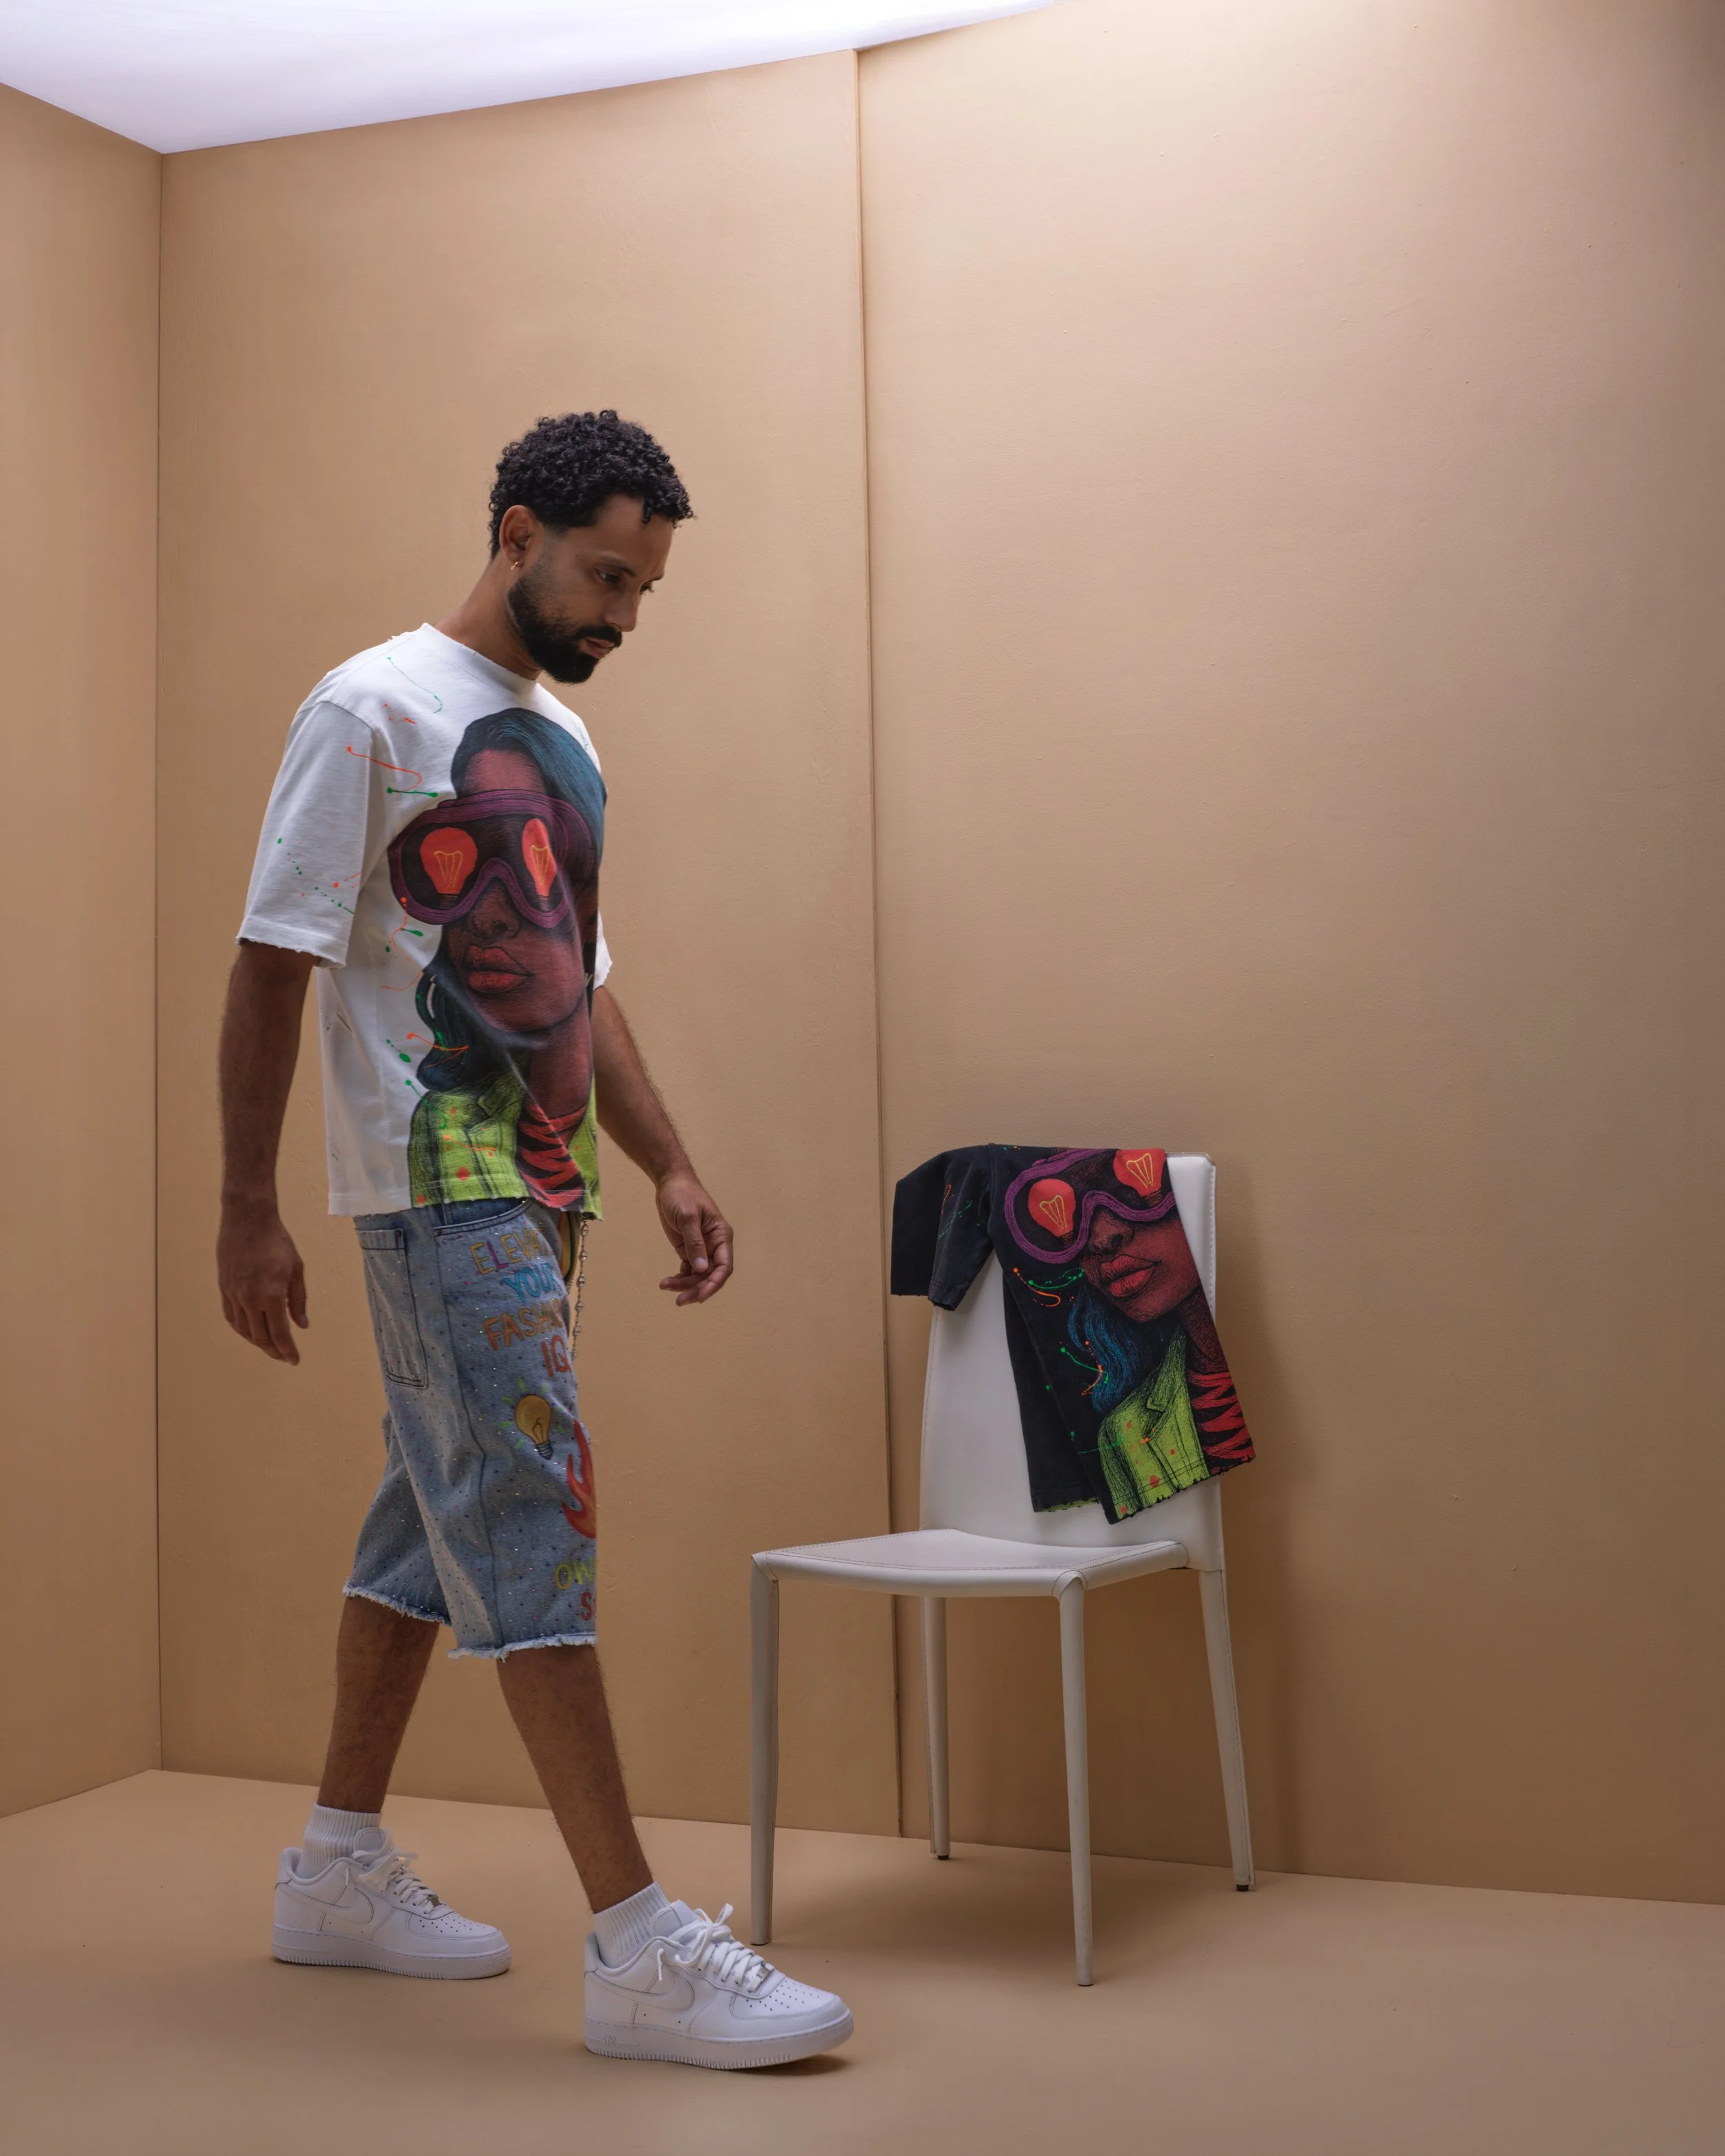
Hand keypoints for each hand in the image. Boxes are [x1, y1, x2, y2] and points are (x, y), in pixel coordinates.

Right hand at [218, 1200, 309, 1362]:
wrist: (248, 1220)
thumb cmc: (277, 1242)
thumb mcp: (296, 1270)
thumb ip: (298, 1300)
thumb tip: (302, 1325)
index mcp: (270, 1295)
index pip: (279, 1333)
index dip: (287, 1350)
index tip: (294, 1360)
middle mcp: (249, 1299)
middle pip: (260, 1337)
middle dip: (273, 1350)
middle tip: (284, 1356)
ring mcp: (233, 1294)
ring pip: (244, 1330)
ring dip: (257, 1342)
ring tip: (270, 1346)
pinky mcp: (223, 1288)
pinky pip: (231, 1317)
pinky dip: (242, 1329)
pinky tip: (251, 1331)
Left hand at [654, 1168, 733, 1305]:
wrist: (670, 1183)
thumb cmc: (683, 1195)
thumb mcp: (688, 1217)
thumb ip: (695, 1243)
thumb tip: (702, 1269)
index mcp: (721, 1236)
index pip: (724, 1267)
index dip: (714, 1284)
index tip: (700, 1296)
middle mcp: (714, 1245)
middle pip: (710, 1276)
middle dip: (696, 1289)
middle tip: (679, 1300)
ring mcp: (702, 1248)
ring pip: (698, 1275)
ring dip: (685, 1285)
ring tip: (665, 1286)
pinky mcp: (688, 1249)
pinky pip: (688, 1270)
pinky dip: (679, 1278)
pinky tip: (667, 1282)